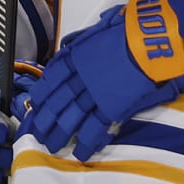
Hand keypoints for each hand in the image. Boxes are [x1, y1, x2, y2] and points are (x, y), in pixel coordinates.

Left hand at [27, 0, 183, 161]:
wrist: (149, 40)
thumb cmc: (129, 32)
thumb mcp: (99, 30)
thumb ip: (83, 41)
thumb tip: (72, 45)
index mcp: (77, 57)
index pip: (53, 78)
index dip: (42, 92)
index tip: (34, 103)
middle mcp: (81, 76)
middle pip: (58, 100)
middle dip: (45, 118)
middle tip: (36, 132)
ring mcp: (95, 92)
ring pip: (72, 116)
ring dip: (60, 133)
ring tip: (52, 146)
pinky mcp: (113, 106)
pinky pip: (96, 126)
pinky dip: (88, 141)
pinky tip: (81, 152)